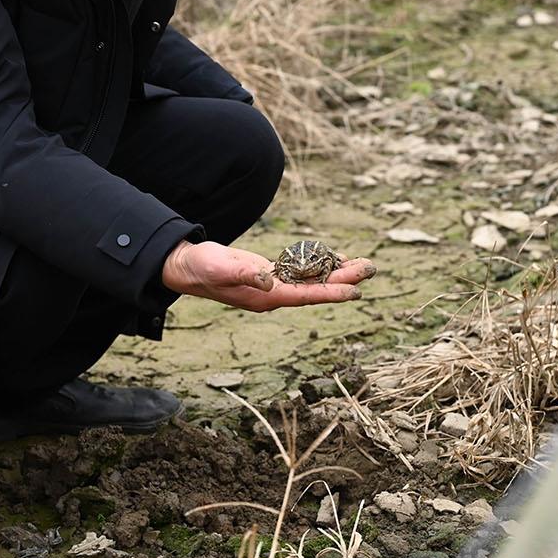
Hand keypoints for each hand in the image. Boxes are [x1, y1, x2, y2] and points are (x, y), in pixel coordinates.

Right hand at [160, 240, 375, 311]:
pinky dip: (318, 265)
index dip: (330, 292)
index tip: (355, 290)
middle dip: (343, 279)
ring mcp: (272, 285)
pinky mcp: (269, 274)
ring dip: (336, 272)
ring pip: (311, 280)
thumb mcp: (220, 268)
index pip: (305, 296)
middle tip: (371, 269)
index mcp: (265, 297)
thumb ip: (244, 273)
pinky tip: (334, 260)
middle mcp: (273, 294)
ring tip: (362, 264)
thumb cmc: (202, 268)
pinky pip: (300, 272)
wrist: (187, 267)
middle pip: (315, 288)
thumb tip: (270, 279)